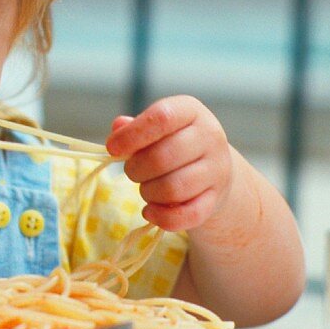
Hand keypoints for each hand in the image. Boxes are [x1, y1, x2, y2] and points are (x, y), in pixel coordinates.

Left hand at [105, 95, 235, 231]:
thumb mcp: (156, 128)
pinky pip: (187, 215)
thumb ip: (134, 127)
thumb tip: (118, 127)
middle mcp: (210, 136)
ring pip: (173, 188)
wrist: (213, 169)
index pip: (161, 118)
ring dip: (148, 193)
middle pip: (162, 158)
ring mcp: (217, 169)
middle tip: (132, 171)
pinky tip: (150, 211)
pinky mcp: (217, 198)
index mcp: (191, 111)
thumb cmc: (174, 143)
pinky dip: (163, 217)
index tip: (112, 148)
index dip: (132, 135)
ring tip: (146, 188)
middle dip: (135, 170)